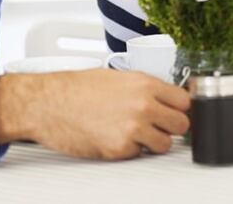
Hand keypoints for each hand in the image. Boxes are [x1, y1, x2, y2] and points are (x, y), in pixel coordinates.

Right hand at [0, 69, 189, 159]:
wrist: (48, 103)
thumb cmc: (76, 89)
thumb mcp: (117, 77)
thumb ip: (143, 88)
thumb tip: (162, 98)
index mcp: (144, 84)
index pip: (184, 100)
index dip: (179, 108)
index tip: (174, 111)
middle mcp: (143, 105)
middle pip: (181, 124)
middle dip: (170, 127)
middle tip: (158, 126)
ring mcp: (133, 128)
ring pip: (165, 145)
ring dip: (153, 142)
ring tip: (136, 134)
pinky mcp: (120, 149)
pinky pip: (139, 154)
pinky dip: (131, 150)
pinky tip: (115, 138)